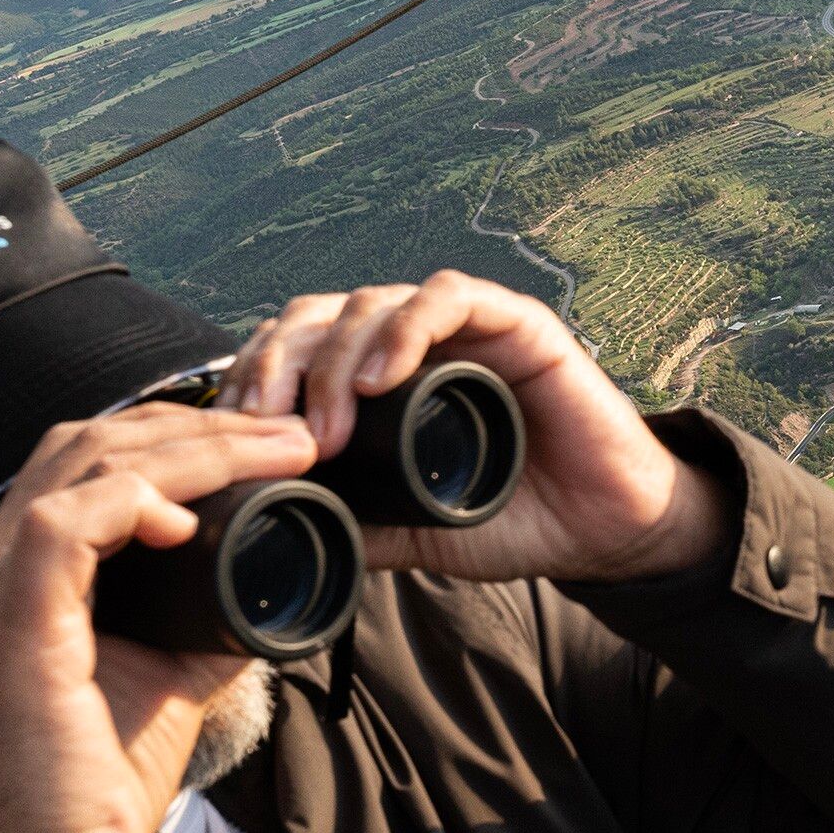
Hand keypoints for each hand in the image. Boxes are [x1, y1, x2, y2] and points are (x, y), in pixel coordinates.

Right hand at [0, 402, 320, 832]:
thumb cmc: (85, 799)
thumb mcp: (163, 683)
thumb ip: (203, 621)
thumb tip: (272, 582)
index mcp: (9, 578)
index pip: (83, 464)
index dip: (177, 439)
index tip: (269, 445)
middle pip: (84, 443)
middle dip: (196, 425)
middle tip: (289, 433)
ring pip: (80, 465)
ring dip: (189, 449)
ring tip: (274, 452)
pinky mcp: (4, 632)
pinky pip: (60, 526)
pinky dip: (132, 504)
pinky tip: (188, 519)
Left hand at [225, 272, 732, 583]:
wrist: (605, 530)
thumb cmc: (517, 519)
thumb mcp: (411, 531)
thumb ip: (353, 523)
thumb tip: (272, 534)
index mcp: (383, 378)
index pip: (295, 350)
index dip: (252, 379)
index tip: (228, 434)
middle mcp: (415, 341)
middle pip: (318, 317)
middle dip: (277, 365)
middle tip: (261, 425)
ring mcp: (464, 326)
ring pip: (372, 303)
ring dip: (335, 358)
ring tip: (325, 423)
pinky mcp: (517, 322)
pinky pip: (449, 298)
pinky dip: (407, 328)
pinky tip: (381, 377)